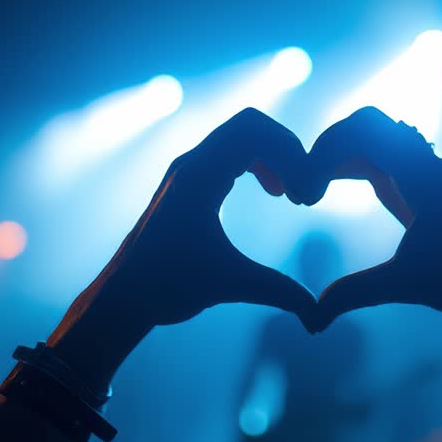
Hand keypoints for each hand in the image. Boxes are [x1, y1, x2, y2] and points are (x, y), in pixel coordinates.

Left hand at [48, 108, 315, 381]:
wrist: (123, 297)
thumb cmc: (169, 287)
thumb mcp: (231, 285)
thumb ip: (279, 292)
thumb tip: (318, 317)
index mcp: (200, 176)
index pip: (255, 131)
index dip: (291, 153)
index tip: (303, 196)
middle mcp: (191, 164)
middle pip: (250, 124)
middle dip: (286, 149)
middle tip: (303, 189)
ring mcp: (186, 171)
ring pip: (239, 135)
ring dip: (272, 155)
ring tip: (289, 193)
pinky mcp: (187, 183)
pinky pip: (229, 151)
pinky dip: (257, 161)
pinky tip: (272, 193)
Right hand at [304, 107, 441, 330]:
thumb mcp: (405, 286)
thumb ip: (357, 293)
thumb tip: (313, 317)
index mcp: (422, 174)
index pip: (363, 132)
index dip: (324, 153)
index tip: (307, 196)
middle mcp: (426, 165)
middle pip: (367, 124)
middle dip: (328, 147)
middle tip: (304, 184)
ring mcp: (427, 174)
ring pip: (376, 140)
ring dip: (340, 155)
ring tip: (311, 192)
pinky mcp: (426, 190)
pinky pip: (384, 160)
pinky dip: (353, 166)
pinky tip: (330, 189)